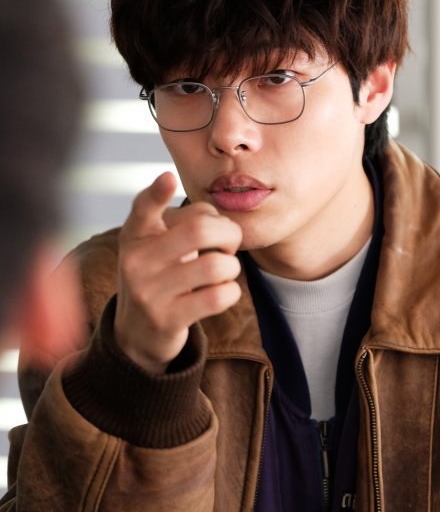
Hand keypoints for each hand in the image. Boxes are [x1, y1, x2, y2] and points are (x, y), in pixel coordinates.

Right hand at [114, 172, 241, 372]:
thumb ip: (180, 225)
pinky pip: (219, 297)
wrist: (136, 334)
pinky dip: (231, 291)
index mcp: (135, 236)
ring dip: (233, 266)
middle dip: (230, 233)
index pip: (142, 208)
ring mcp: (150, 292)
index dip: (156, 193)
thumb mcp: (154, 249)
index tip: (169, 178)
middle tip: (229, 244)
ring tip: (225, 270)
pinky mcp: (167, 319)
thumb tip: (220, 219)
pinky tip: (223, 292)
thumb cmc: (159, 279)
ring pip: (216, 266)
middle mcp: (137, 261)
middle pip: (200, 230)